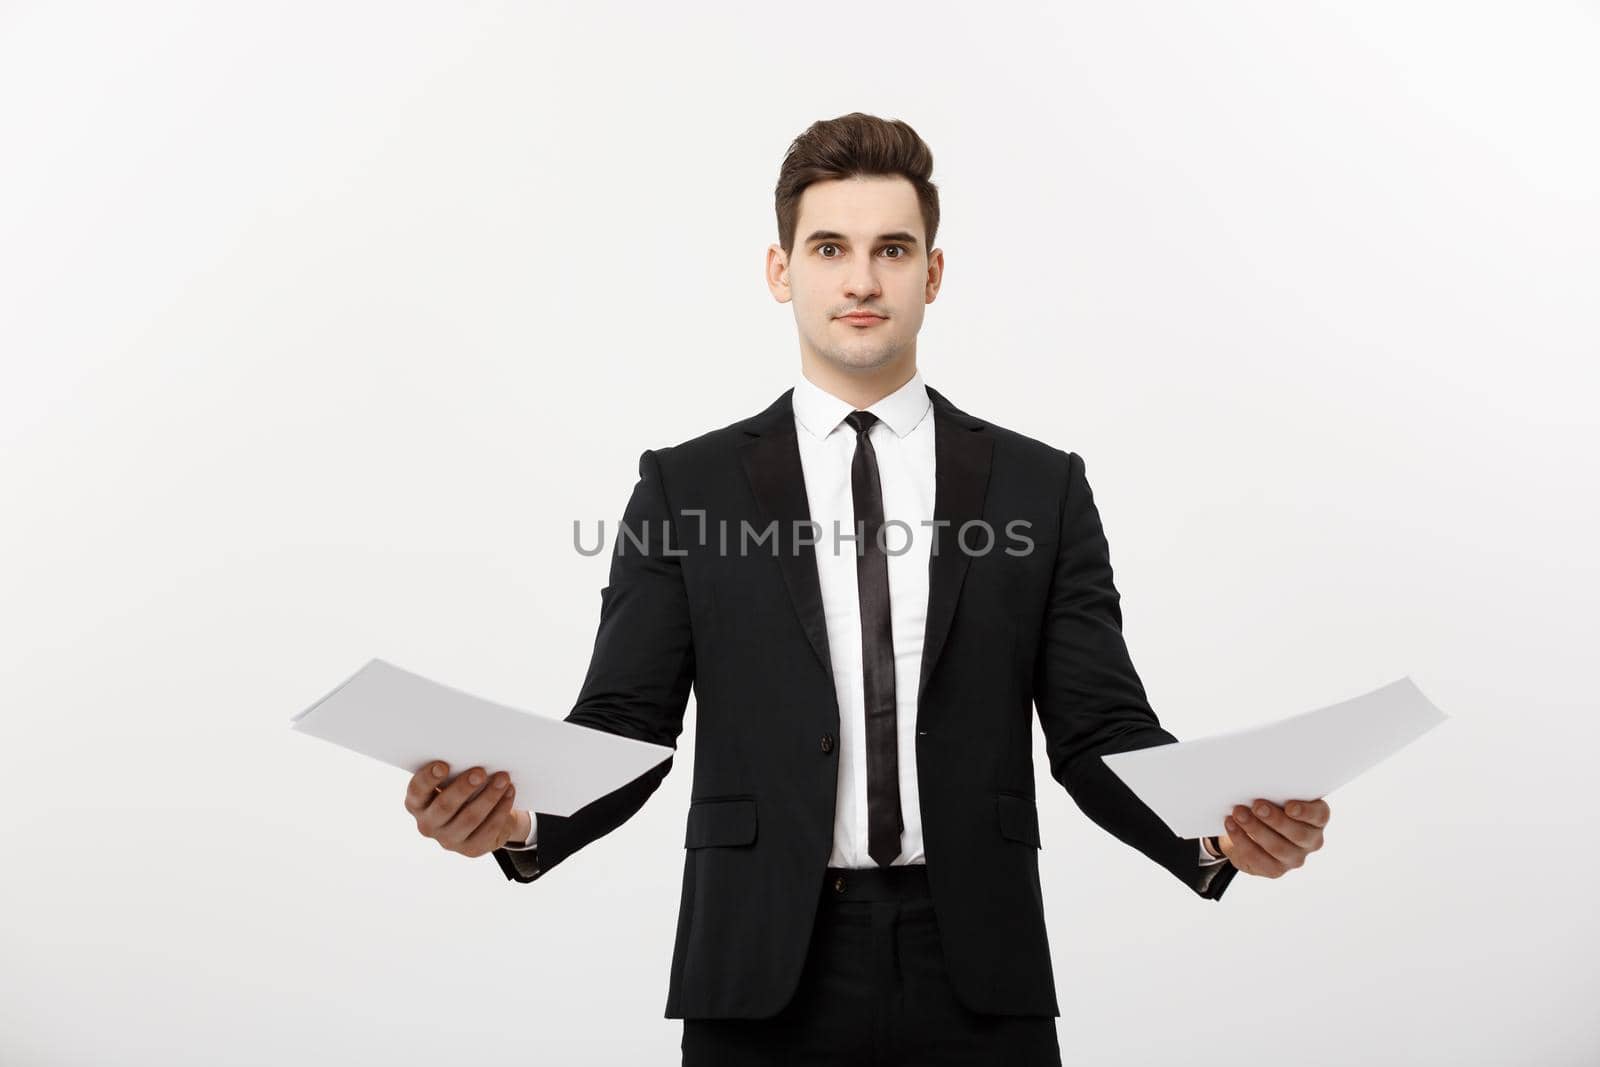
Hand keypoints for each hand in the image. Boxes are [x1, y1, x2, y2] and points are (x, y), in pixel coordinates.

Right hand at [404, 761, 523, 857]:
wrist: (484, 819)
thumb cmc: (464, 791)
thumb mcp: (453, 781)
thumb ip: (454, 771)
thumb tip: (472, 753)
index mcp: (418, 803)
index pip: (417, 791)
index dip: (428, 779)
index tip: (443, 765)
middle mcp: (428, 824)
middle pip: (444, 806)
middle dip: (463, 788)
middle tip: (480, 772)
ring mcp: (448, 840)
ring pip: (469, 818)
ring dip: (489, 796)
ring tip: (503, 778)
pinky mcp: (470, 849)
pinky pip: (488, 829)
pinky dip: (501, 809)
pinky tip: (508, 793)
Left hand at [1217, 797, 1329, 877]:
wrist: (1249, 831)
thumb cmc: (1268, 806)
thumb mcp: (1274, 796)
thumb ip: (1274, 791)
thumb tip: (1257, 785)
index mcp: (1315, 818)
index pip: (1319, 815)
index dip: (1306, 812)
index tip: (1289, 806)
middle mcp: (1310, 840)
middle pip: (1298, 833)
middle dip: (1276, 819)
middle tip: (1257, 806)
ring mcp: (1294, 857)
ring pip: (1277, 847)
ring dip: (1255, 828)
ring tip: (1238, 813)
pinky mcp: (1275, 870)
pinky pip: (1258, 858)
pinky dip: (1242, 841)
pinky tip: (1231, 826)